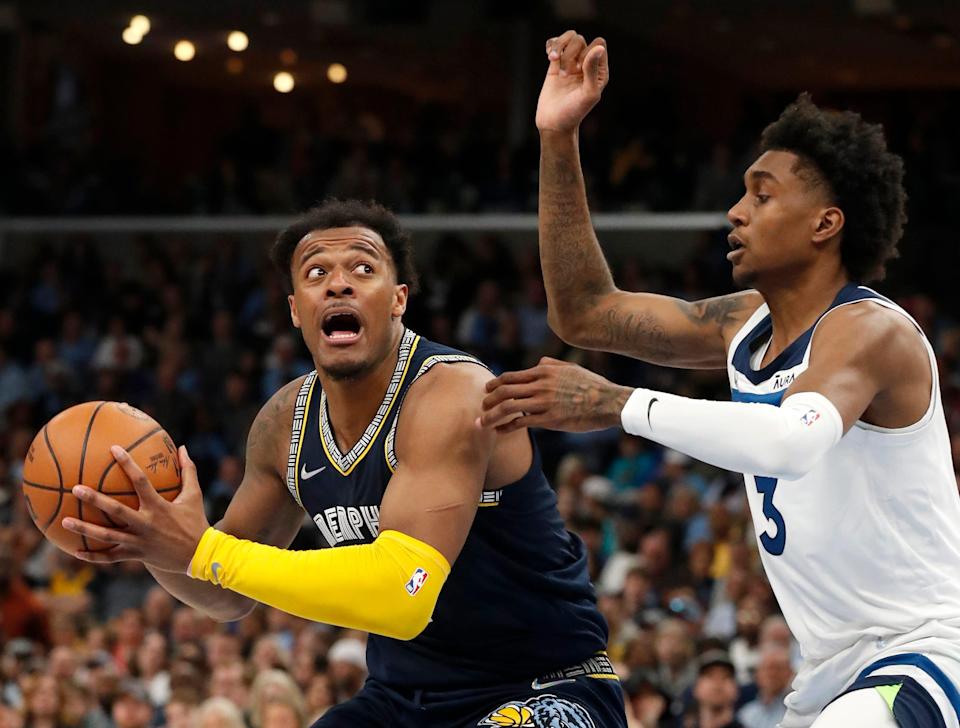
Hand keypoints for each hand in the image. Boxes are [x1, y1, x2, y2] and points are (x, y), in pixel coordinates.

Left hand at [62, 445, 209, 571]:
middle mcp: (146, 524)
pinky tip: (76, 551)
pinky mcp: (136, 555)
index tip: (113, 449)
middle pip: (115, 510)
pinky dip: (93, 556)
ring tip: (64, 521)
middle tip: (75, 489)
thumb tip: (182, 448)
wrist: (200, 555)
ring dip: (85, 529)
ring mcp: (139, 541)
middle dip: (94, 499)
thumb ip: (188, 471)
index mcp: (159, 506)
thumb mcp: (194, 495)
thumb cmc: (195, 521)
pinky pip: (111, 557)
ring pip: (107, 536)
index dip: (127, 463)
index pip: (140, 481)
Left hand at [479, 357, 631, 432]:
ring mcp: (544, 402)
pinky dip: (506, 427)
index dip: (495, 384)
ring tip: (482, 423)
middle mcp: (541, 385)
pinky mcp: (549, 419)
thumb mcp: (571, 367)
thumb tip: (540, 361)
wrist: (609, 402)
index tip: (487, 391)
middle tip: (481, 407)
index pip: (511, 376)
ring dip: (491, 415)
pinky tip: (499, 431)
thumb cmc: (591, 385)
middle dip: (488, 400)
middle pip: (504, 391)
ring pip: (508, 407)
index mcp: (544, 370)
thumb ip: (552, 363)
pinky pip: (521, 423)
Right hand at [536, 30, 608, 133]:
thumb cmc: (574, 112)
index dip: (588, 52)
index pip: (599, 44)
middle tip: (564, 74)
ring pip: (568, 38)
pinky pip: (555, 44)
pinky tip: (549, 57)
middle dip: (570, 53)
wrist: (554, 123)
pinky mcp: (555, 65)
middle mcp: (586, 64)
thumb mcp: (588, 93)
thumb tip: (599, 47)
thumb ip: (593, 70)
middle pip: (580, 39)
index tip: (579, 70)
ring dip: (559, 47)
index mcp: (599, 70)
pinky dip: (552, 45)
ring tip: (552, 60)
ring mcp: (570, 63)